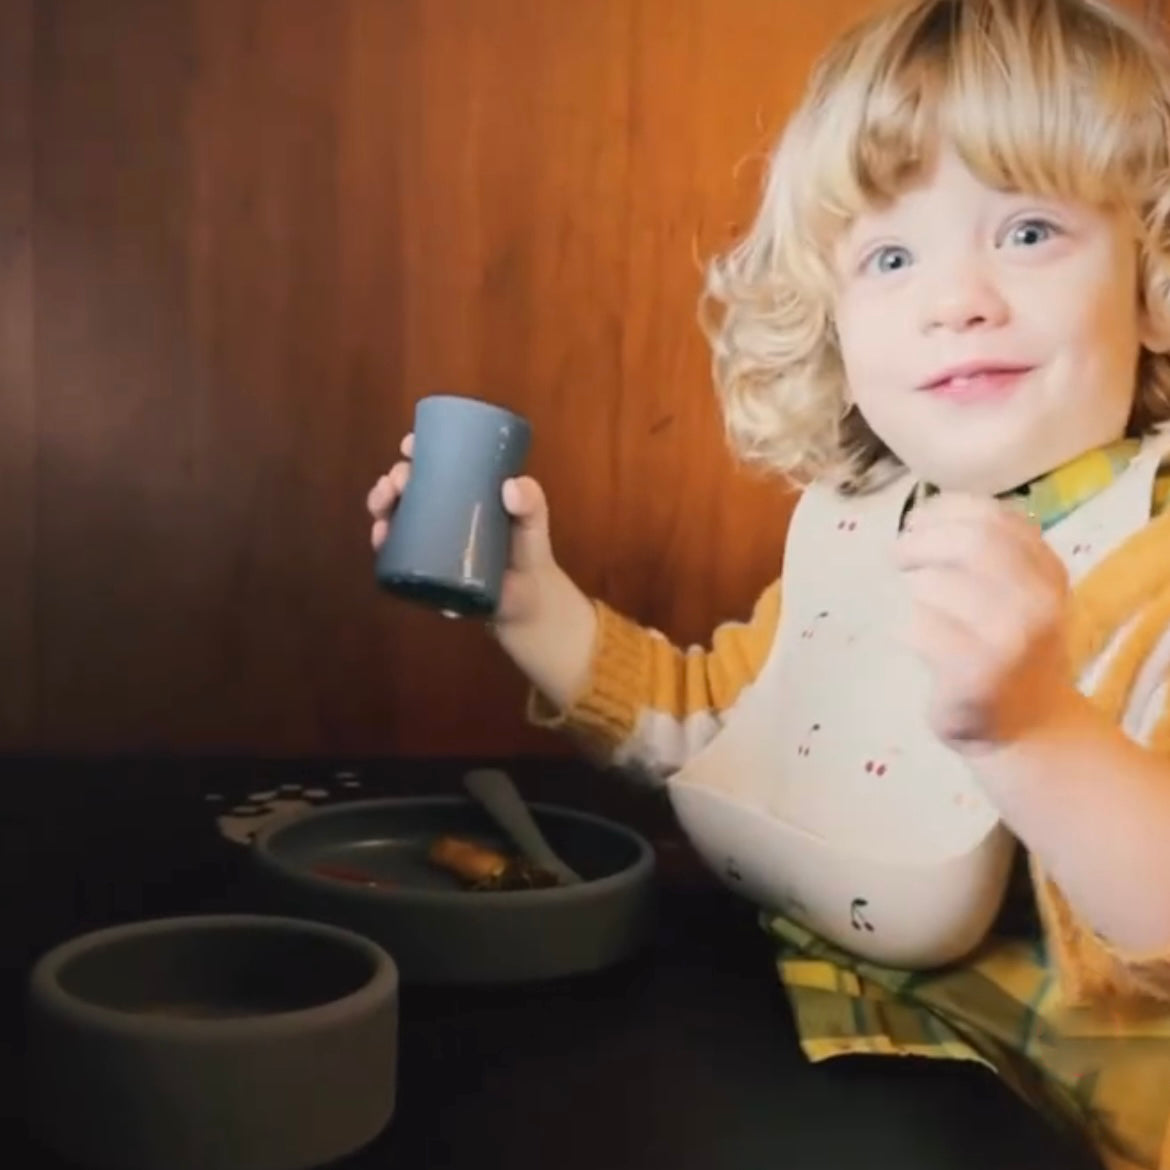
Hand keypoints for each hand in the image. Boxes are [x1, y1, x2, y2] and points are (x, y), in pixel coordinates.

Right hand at [366, 433, 558, 625]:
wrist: (526, 600)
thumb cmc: (528, 552)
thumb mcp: (533, 521)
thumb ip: (531, 503)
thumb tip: (511, 486)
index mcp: (465, 491)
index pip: (435, 464)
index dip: (417, 451)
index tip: (409, 445)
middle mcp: (442, 511)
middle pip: (408, 486)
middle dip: (395, 477)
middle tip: (397, 480)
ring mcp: (430, 539)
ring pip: (395, 514)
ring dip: (381, 503)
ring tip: (383, 503)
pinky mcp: (424, 568)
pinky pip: (395, 551)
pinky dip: (383, 541)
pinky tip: (381, 535)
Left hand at [894, 493, 1078, 752]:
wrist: (1027, 726)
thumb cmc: (1007, 649)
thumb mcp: (1015, 592)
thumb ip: (984, 551)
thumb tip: (923, 516)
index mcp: (1047, 571)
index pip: (992, 518)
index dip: (945, 510)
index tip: (917, 520)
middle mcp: (1036, 601)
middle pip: (968, 544)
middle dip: (919, 542)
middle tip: (897, 555)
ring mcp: (1009, 639)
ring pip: (934, 585)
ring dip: (912, 589)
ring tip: (918, 607)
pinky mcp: (976, 673)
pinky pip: (919, 629)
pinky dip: (907, 629)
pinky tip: (919, 643)